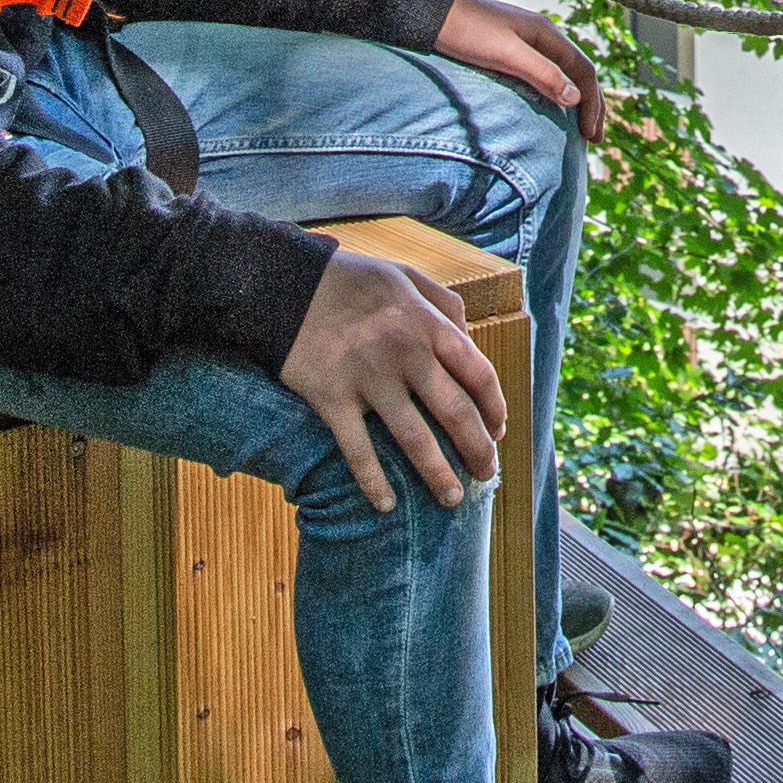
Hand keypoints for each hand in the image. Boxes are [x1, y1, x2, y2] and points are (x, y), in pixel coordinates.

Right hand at [279, 245, 505, 513]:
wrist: (284, 284)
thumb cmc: (350, 280)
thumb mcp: (405, 277)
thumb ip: (443, 303)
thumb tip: (469, 336)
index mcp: (429, 324)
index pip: (478, 375)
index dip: (495, 409)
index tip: (498, 431)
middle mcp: (406, 353)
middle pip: (456, 413)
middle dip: (478, 450)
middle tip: (486, 475)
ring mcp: (369, 378)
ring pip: (414, 439)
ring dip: (438, 475)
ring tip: (451, 500)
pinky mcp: (332, 398)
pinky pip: (358, 451)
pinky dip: (374, 482)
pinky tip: (387, 505)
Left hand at [430, 0, 609, 142]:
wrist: (431, 15)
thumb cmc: (466, 32)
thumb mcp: (505, 54)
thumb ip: (542, 73)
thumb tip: (576, 97)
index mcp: (546, 33)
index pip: (583, 70)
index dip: (592, 103)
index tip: (589, 135)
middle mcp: (542, 36)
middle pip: (578, 72)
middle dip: (591, 104)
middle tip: (594, 138)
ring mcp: (526, 43)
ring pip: (562, 73)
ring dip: (575, 100)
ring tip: (579, 127)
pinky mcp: (509, 51)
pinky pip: (544, 74)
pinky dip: (555, 93)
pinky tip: (550, 108)